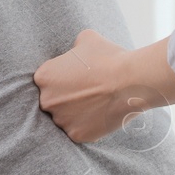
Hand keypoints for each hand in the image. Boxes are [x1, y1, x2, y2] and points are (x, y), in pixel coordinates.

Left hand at [35, 30, 172, 142]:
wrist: (130, 81)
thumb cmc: (109, 57)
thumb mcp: (87, 39)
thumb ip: (74, 47)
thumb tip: (76, 50)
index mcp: (44, 76)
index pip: (47, 81)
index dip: (63, 80)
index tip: (77, 79)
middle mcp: (46, 100)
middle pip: (53, 101)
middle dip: (66, 98)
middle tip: (87, 92)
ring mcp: (61, 120)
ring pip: (65, 118)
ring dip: (77, 113)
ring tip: (97, 103)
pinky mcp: (76, 135)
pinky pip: (79, 131)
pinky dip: (89, 126)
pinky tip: (101, 115)